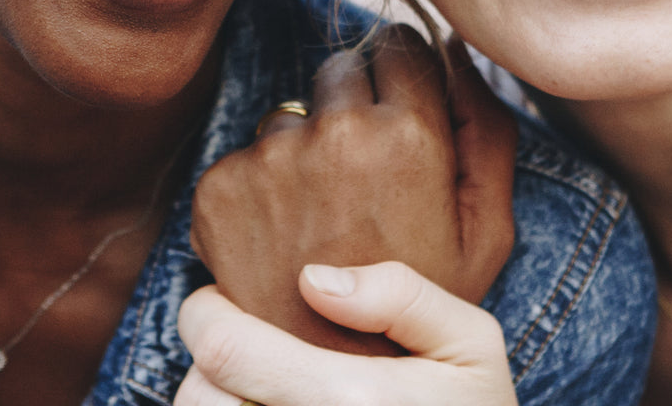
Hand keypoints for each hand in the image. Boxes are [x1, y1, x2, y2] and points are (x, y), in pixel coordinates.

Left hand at [174, 261, 517, 405]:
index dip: (203, 313)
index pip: (223, 350)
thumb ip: (401, 295)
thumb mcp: (472, 345)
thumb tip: (312, 279)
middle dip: (209, 361)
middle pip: (199, 397)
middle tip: (246, 345)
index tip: (221, 300)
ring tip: (261, 384)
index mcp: (348, 401)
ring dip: (219, 401)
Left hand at [190, 26, 515, 354]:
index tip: (401, 114)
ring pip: (289, 114)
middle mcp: (335, 134)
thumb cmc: (421, 304)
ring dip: (304, 147)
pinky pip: (245, 156)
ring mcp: (271, 159)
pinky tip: (283, 236)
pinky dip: (260, 186)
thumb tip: (455, 47)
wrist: (333, 376)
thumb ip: (486, 127)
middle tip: (363, 177)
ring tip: (323, 218)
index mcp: (408, 134)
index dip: (403, 77)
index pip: (397, 43)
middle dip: (353, 106)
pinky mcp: (220, 186)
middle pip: (340, 67)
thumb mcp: (485, 228)